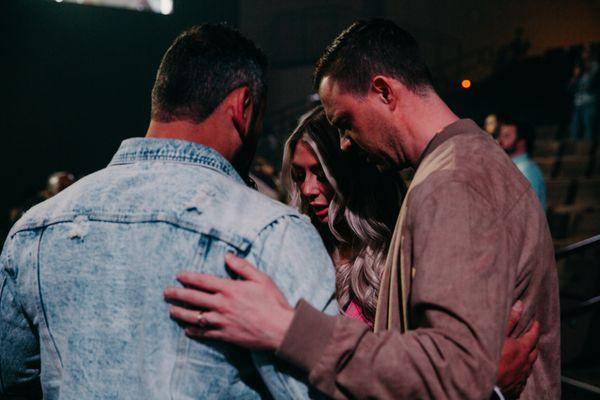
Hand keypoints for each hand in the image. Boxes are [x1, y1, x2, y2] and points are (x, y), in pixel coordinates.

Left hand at [164, 253, 294, 350]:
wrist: (280, 329)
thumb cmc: (272, 302)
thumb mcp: (261, 278)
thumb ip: (242, 266)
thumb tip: (227, 256)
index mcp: (229, 289)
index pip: (202, 281)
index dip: (188, 277)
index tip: (178, 275)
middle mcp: (222, 305)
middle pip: (193, 298)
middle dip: (177, 294)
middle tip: (166, 293)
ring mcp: (222, 321)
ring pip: (195, 317)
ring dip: (181, 313)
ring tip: (171, 311)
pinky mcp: (225, 335)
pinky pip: (205, 333)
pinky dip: (194, 331)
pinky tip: (187, 330)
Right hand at [496, 301, 539, 398]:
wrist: (484, 383)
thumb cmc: (490, 357)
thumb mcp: (498, 334)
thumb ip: (510, 319)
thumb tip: (520, 305)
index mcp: (522, 349)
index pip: (533, 336)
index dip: (534, 328)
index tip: (535, 322)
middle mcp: (524, 363)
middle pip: (534, 352)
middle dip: (534, 343)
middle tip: (532, 337)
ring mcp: (520, 376)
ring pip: (529, 365)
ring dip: (529, 358)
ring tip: (525, 354)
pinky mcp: (515, 386)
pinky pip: (522, 378)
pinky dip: (522, 371)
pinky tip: (518, 372)